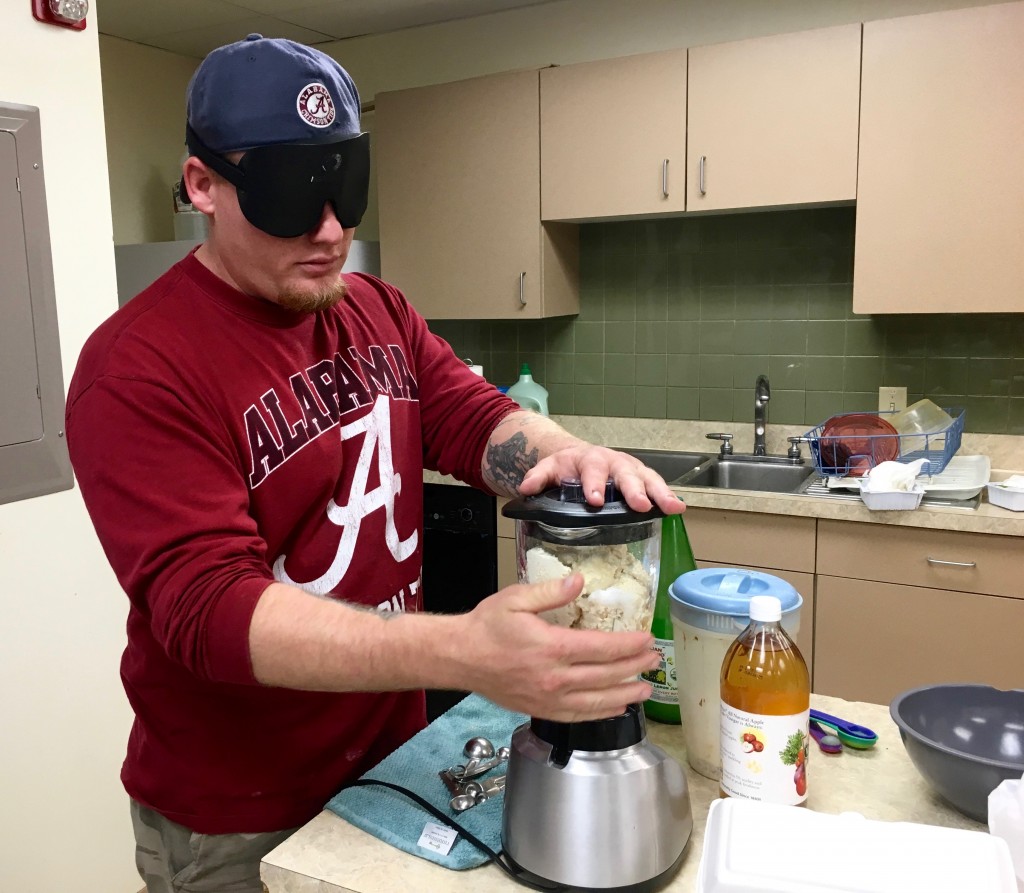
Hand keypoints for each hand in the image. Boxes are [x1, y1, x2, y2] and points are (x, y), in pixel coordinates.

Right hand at [459, 574, 659, 721]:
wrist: (459, 657)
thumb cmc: (486, 626)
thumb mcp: (516, 599)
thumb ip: (551, 591)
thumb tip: (579, 581)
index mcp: (551, 647)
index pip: (603, 648)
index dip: (630, 644)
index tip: (647, 639)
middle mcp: (554, 677)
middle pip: (606, 675)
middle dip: (635, 667)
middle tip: (654, 660)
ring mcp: (548, 698)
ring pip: (597, 701)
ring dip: (625, 694)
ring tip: (645, 689)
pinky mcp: (540, 710)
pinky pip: (578, 716)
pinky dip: (600, 713)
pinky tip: (614, 707)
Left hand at [519, 444, 684, 513]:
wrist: (577, 456)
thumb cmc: (565, 467)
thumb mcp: (547, 468)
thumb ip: (537, 478)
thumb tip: (525, 489)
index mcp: (588, 459)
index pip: (591, 470)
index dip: (593, 484)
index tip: (594, 501)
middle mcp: (613, 461)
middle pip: (625, 473)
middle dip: (633, 489)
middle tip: (640, 505)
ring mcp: (630, 469)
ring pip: (647, 478)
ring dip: (660, 492)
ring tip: (673, 507)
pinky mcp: (641, 478)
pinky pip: (655, 485)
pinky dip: (667, 495)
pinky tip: (678, 508)